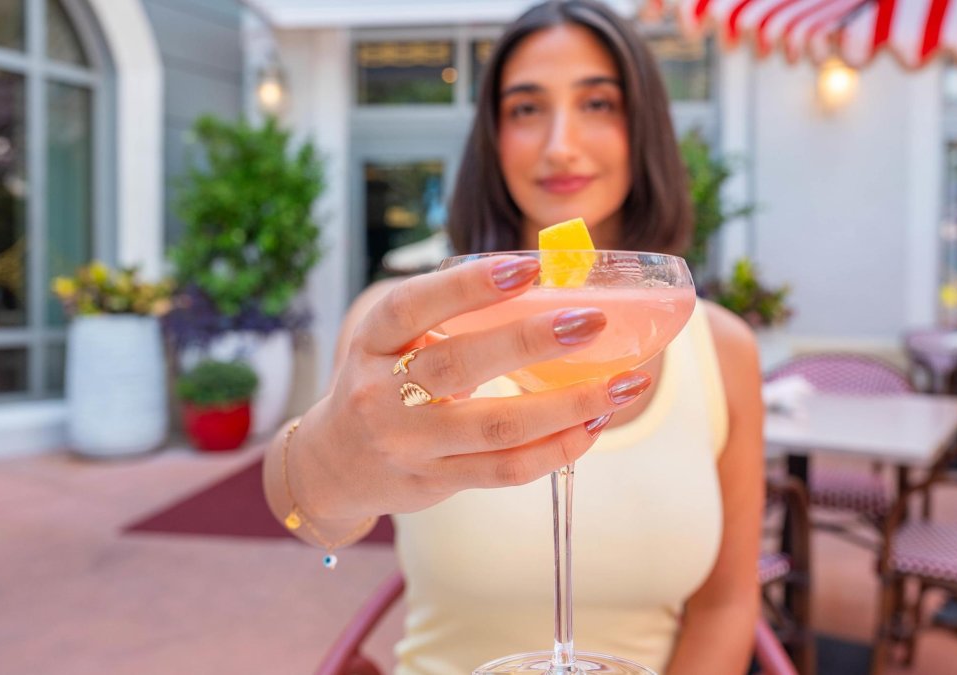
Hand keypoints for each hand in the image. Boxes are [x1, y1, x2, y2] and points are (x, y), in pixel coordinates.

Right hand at [290, 255, 651, 520]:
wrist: (333, 467)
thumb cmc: (382, 385)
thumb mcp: (391, 342)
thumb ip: (448, 317)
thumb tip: (549, 283)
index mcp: (373, 341)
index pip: (416, 306)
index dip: (470, 286)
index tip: (528, 267)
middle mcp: (382, 394)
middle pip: (460, 365)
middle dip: (531, 341)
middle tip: (592, 320)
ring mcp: (409, 445)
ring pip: (497, 428)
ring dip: (569, 406)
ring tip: (623, 384)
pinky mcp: (436, 483)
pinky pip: (506, 470)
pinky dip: (557, 449)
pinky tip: (594, 425)